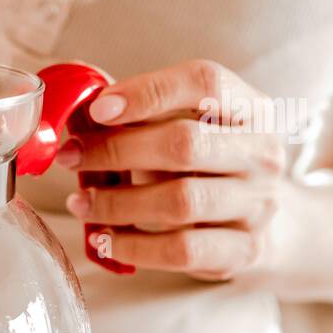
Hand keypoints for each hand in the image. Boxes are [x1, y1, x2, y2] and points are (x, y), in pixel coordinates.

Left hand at [57, 59, 288, 280]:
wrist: (259, 225)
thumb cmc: (206, 167)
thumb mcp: (186, 129)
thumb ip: (145, 118)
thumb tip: (82, 119)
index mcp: (249, 108)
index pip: (204, 82)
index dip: (147, 92)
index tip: (96, 110)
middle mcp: (261, 152)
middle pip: (184, 144)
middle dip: (115, 151)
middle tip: (71, 157)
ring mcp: (258, 203)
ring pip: (180, 201)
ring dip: (117, 203)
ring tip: (81, 202)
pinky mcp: (244, 250)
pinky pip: (182, 250)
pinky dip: (135, 246)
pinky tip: (106, 240)